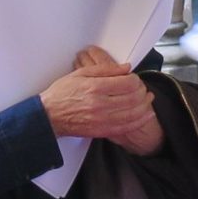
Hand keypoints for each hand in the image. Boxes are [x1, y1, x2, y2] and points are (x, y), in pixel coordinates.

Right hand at [40, 56, 156, 145]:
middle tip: (142, 88)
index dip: (136, 79)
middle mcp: (100, 104)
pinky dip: (139, 120)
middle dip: (142, 92)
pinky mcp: (102, 131)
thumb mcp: (80, 73)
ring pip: (133, 113)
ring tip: (148, 99)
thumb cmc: (62, 94)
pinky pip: (126, 127)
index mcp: (95, 87)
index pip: (127, 83)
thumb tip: (126, 68)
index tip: (134, 78)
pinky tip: (146, 115)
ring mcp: (101, 120)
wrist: (49, 116)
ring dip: (145, 105)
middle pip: (133, 98)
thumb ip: (105, 69)